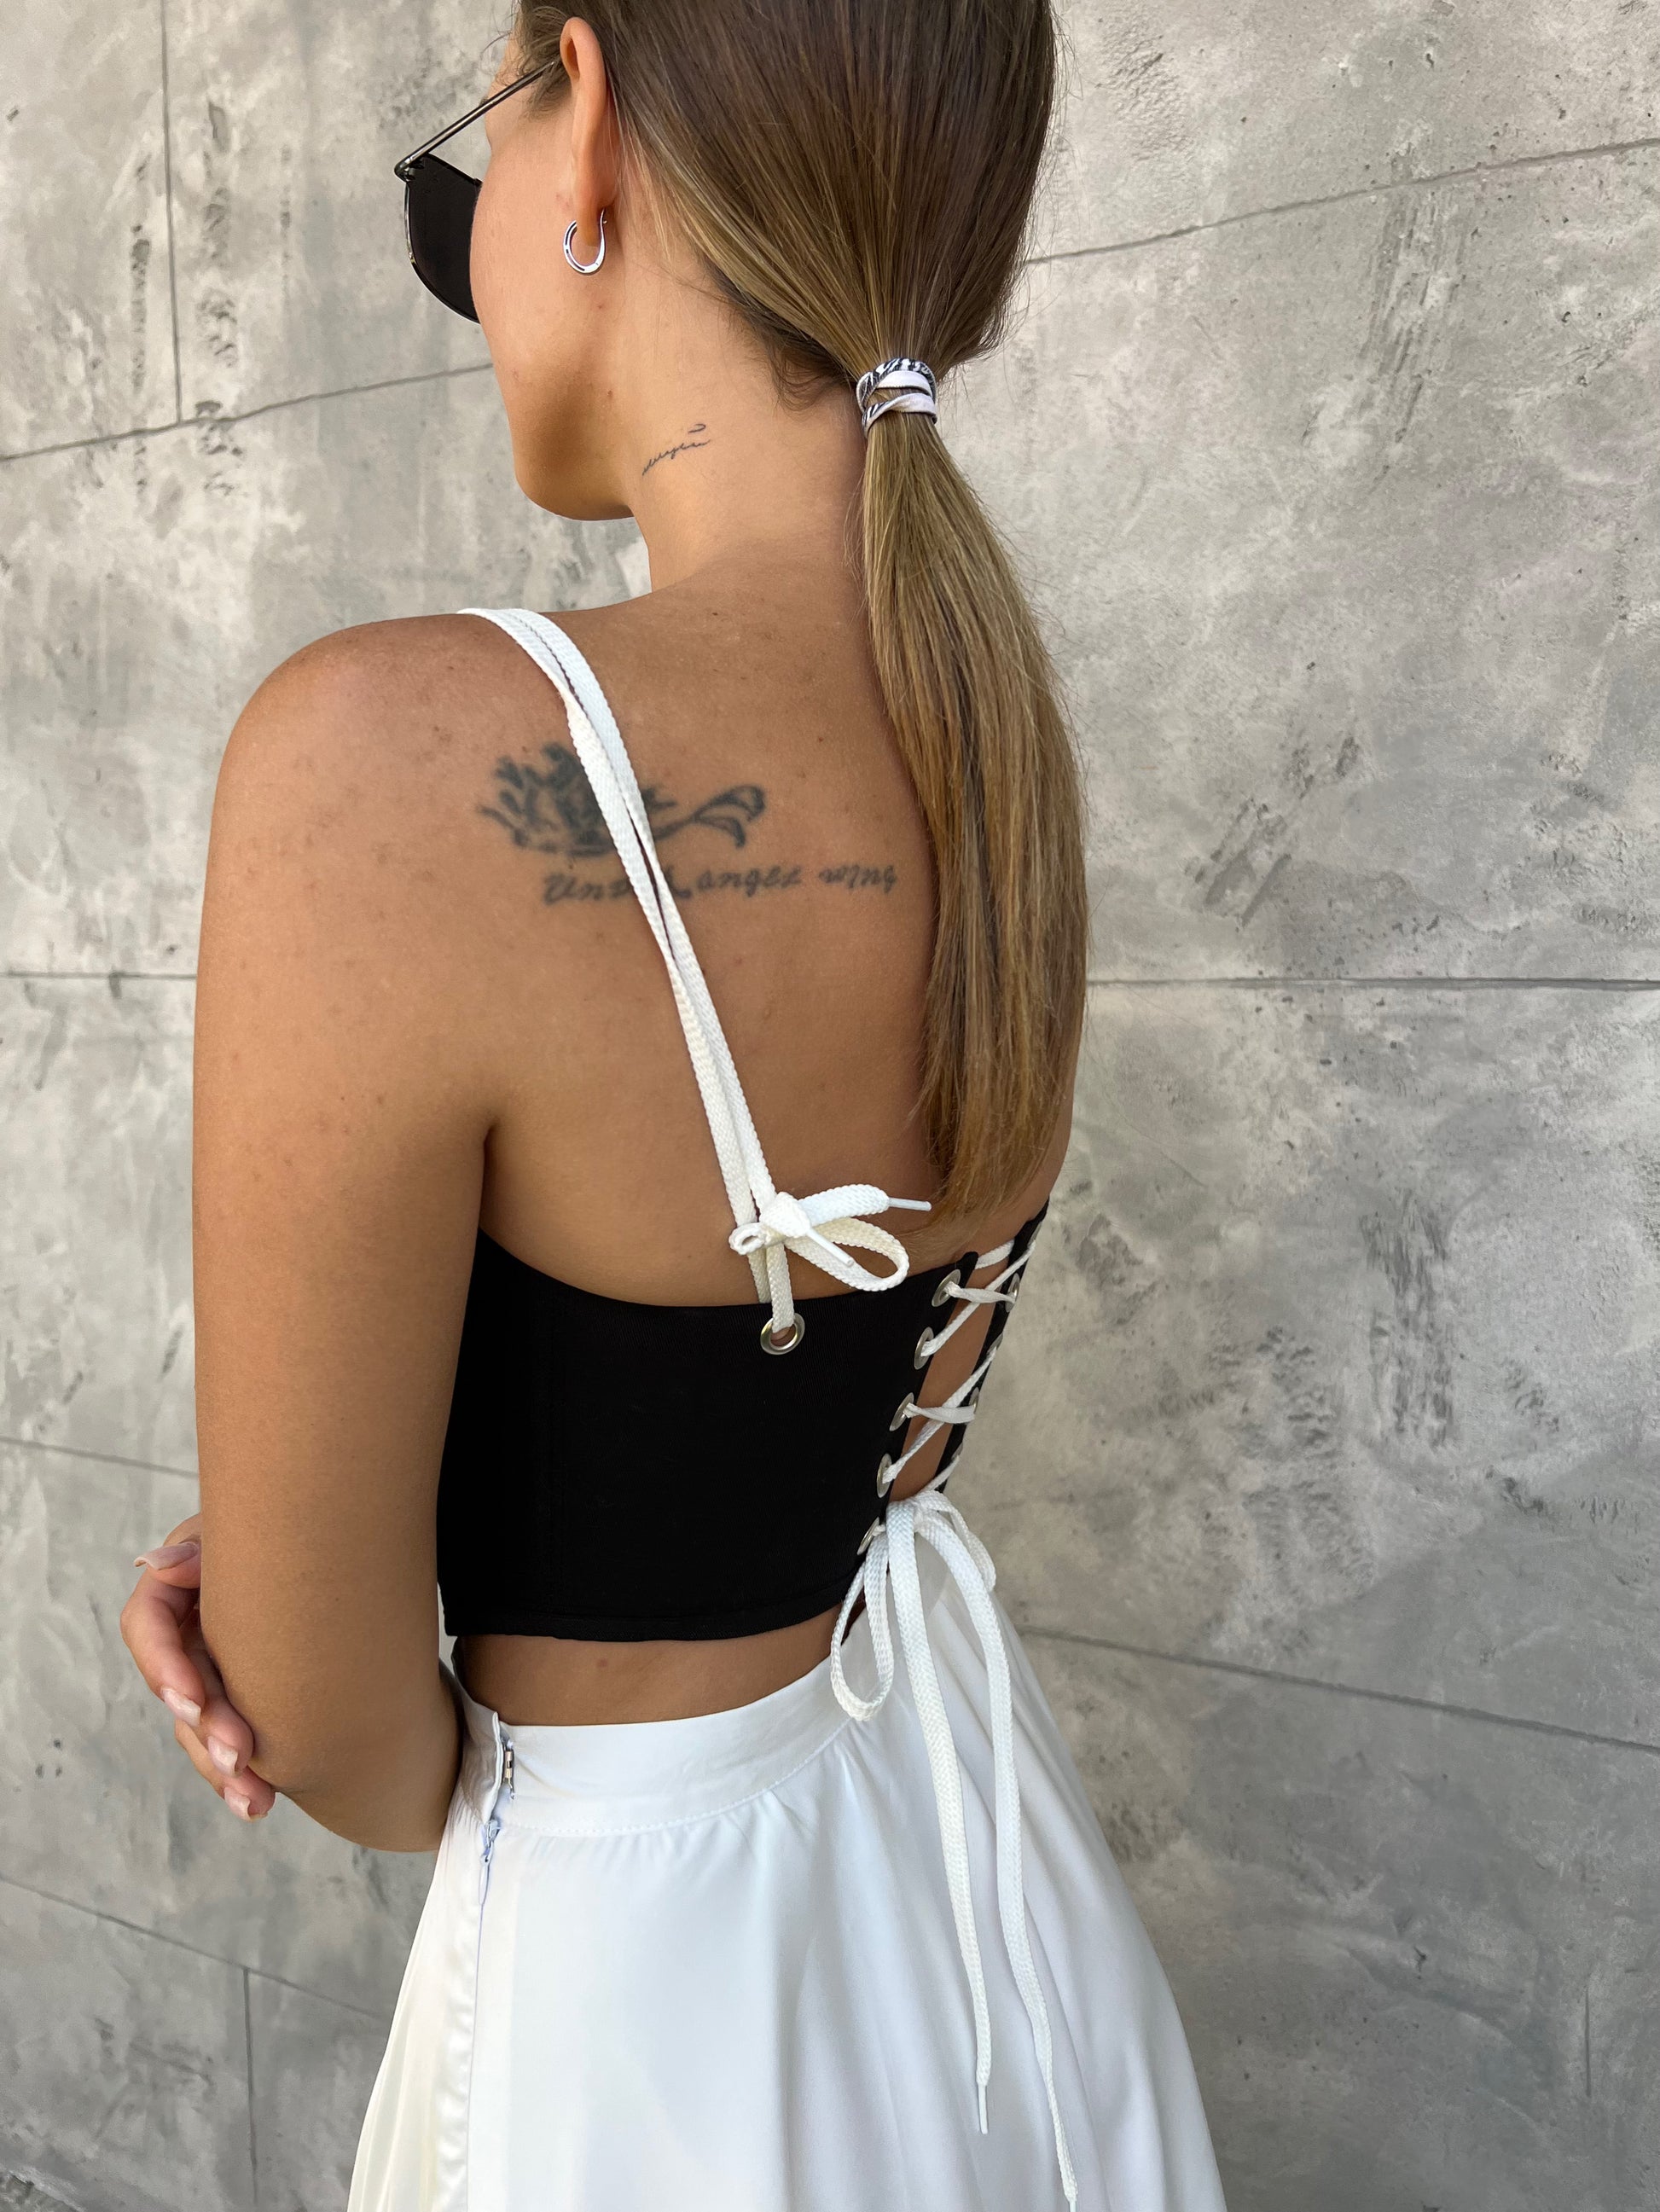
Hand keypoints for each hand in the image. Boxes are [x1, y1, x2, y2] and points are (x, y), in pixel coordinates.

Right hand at [120, 1512, 276, 1820]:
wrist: (357, 1555)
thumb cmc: (300, 1527)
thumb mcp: (257, 1529)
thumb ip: (208, 1549)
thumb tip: (155, 1565)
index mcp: (181, 1582)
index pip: (148, 1625)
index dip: (164, 1666)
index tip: (192, 1702)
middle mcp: (189, 1629)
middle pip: (179, 1689)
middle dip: (207, 1729)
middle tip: (241, 1756)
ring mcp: (212, 1668)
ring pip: (200, 1728)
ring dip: (224, 1768)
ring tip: (256, 1799)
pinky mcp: (240, 1698)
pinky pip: (227, 1741)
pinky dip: (241, 1776)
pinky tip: (260, 1804)